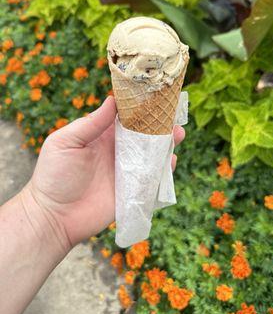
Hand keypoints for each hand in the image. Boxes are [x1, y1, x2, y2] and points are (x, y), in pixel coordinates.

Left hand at [24, 97, 184, 249]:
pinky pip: (152, 178)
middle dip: (159, 124)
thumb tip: (112, 99)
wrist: (53, 217)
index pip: (125, 117)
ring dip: (165, 143)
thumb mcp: (66, 142)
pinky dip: (164, 169)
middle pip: (143, 134)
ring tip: (178, 133)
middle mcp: (117, 151)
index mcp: (102, 136)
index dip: (139, 107)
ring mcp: (126, 171)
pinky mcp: (132, 191)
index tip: (155, 96)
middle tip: (173, 115)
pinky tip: (171, 160)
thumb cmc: (54, 175)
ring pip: (151, 154)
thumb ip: (90, 123)